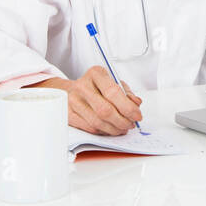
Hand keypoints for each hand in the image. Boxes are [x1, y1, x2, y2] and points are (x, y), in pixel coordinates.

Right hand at [26, 67, 143, 135]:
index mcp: (96, 74)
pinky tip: (110, 129)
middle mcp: (82, 86)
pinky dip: (103, 131)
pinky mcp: (68, 114)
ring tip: (122, 128)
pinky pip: (89, 128)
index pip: (113, 92)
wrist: (68, 90)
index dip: (128, 108)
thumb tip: (136, 104)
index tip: (137, 115)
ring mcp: (72, 101)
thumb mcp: (112, 82)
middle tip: (131, 124)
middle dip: (122, 121)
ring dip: (114, 129)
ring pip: (97, 122)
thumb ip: (126, 93)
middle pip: (105, 110)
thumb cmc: (95, 86)